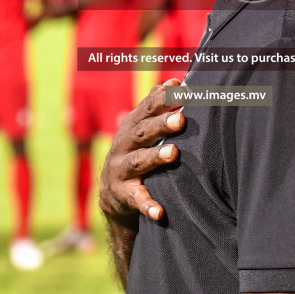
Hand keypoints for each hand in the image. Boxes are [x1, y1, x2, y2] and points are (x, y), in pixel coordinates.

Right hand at [100, 80, 185, 225]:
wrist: (112, 192)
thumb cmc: (135, 151)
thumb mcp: (140, 128)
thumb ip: (155, 106)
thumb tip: (175, 82)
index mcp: (132, 126)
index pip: (147, 109)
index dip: (163, 99)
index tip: (182, 90)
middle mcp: (123, 145)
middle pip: (142, 132)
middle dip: (161, 125)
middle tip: (181, 119)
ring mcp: (121, 169)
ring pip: (138, 161)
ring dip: (155, 157)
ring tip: (173, 153)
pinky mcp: (123, 194)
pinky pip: (136, 199)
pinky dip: (147, 205)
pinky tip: (159, 212)